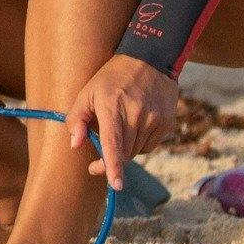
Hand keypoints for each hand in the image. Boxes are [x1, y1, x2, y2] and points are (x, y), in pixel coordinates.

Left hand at [62, 55, 179, 187]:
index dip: (113, 165)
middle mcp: (136, 115)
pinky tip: (136, 125)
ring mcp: (154, 119)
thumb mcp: (87, 92)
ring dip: (125, 149)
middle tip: (98, 161)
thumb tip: (75, 145)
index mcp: (112, 107)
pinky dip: (140, 142)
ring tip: (121, 127)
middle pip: (124, 153)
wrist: (151, 59)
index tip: (116, 184)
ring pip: (137, 151)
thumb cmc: (112, 77)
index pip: (113, 143)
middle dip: (110, 162)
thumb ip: (76, 119)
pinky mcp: (167, 123)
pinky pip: (150, 145)